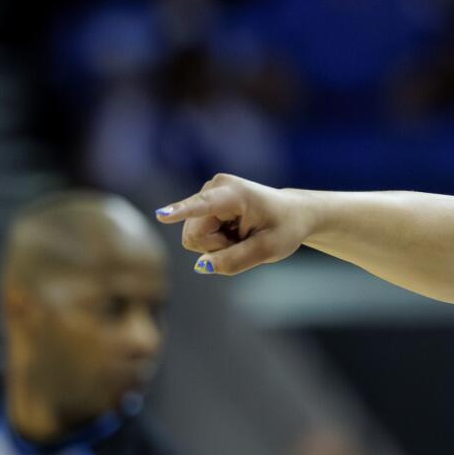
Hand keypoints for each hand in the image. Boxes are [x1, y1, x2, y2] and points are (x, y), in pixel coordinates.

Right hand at [156, 174, 313, 275]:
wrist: (293, 213)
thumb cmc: (285, 228)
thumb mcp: (268, 250)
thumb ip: (236, 261)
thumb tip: (201, 266)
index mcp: (235, 194)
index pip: (203, 206)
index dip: (181, 211)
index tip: (161, 215)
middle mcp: (213, 187)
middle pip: (194, 235)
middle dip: (217, 247)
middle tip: (244, 240)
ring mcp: (205, 194)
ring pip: (193, 238)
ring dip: (217, 245)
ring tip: (241, 235)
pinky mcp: (202, 204)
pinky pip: (197, 235)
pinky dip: (216, 241)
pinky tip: (234, 232)